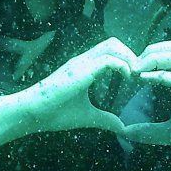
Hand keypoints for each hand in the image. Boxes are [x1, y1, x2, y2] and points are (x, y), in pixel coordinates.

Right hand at [18, 37, 136, 132]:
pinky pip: (108, 60)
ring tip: (135, 76)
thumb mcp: (87, 116)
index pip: (110, 51)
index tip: (136, 77)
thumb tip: (122, 127)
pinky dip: (123, 66)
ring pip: (112, 46)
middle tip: (138, 75)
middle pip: (113, 43)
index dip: (126, 60)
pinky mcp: (81, 71)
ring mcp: (81, 63)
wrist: (32, 113)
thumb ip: (105, 119)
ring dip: (129, 58)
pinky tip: (128, 79)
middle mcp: (83, 60)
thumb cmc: (54, 114)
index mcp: (84, 67)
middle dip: (131, 55)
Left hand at [123, 40, 170, 160]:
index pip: (170, 56)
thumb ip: (149, 131)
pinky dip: (161, 75)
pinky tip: (144, 78)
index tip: (130, 70)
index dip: (149, 57)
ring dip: (155, 56)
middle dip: (150, 50)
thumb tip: (124, 132)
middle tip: (131, 66)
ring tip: (137, 69)